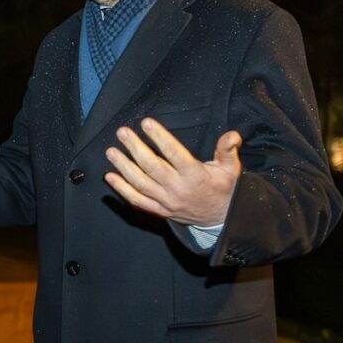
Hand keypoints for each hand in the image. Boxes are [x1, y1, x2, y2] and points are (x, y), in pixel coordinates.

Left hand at [103, 118, 241, 226]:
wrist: (221, 219)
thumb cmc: (223, 189)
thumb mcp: (230, 169)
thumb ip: (227, 150)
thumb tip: (232, 134)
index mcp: (195, 175)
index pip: (174, 154)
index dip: (160, 138)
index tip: (146, 123)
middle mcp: (178, 189)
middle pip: (152, 167)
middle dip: (135, 148)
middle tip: (122, 133)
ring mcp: (167, 202)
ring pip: (141, 184)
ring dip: (124, 167)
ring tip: (111, 152)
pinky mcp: (160, 211)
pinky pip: (137, 201)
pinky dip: (122, 189)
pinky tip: (109, 177)